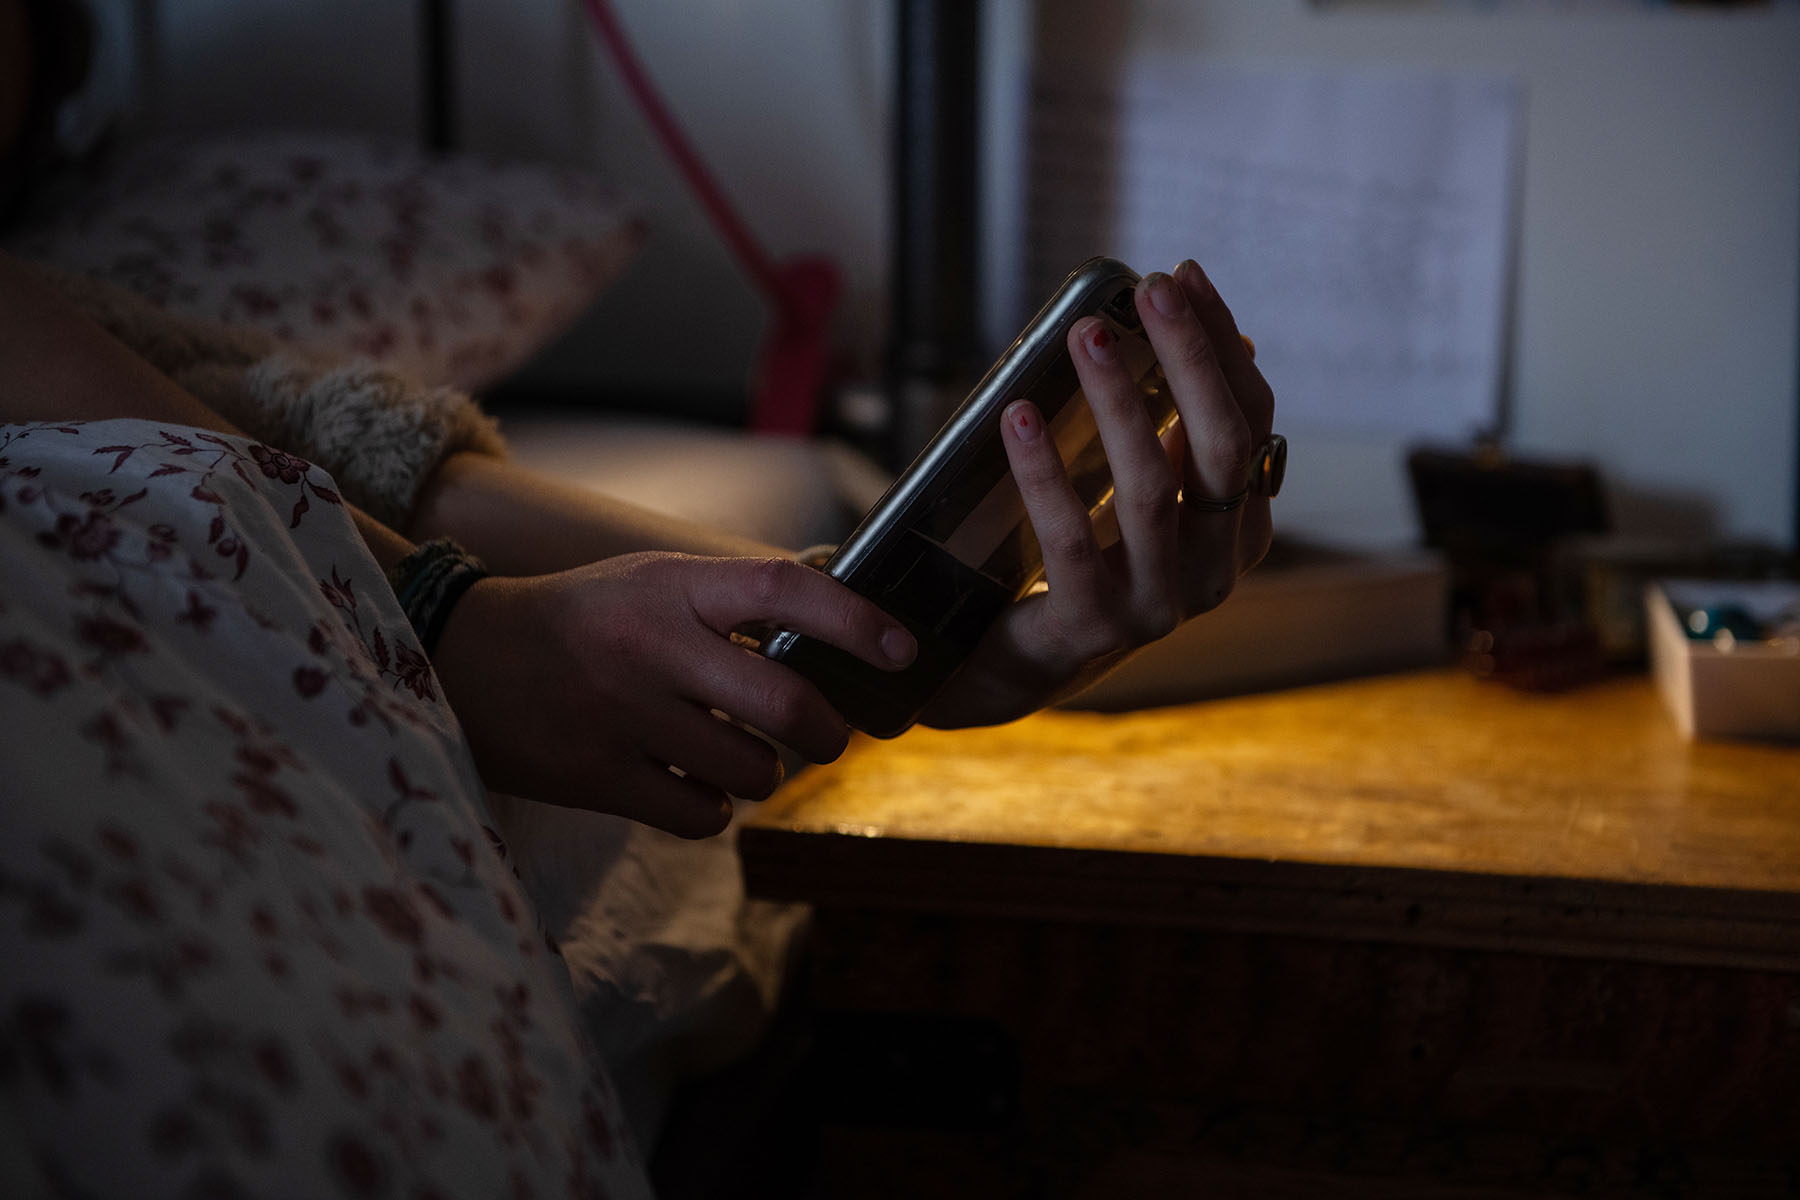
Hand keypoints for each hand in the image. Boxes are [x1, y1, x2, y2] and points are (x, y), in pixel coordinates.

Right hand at [431, 552, 916, 836]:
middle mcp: (653, 647)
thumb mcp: (653, 581)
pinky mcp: (600, 778)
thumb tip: (837, 641)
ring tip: (735, 754)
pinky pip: (701, 816)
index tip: (902, 648)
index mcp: (673, 585)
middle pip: (786, 705)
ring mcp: (625, 716)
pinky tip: (689, 783)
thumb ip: (734, 603)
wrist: (466, 660)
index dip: (855, 619)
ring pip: (752, 771)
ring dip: (762, 773)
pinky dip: (711, 809)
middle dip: (827, 732)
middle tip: (829, 737)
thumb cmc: (585, 618)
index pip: (784, 589)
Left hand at [921, 259, 1274, 727]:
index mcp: (1237, 529)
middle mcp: (1214, 571)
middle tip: (1152, 292)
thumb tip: (1228, 337)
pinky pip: (1071, 539)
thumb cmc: (1083, 560)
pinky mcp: (1093, 628)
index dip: (1221, 346)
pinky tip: (1018, 418)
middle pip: (1223, 448)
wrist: (1017, 664)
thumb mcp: (1140, 491)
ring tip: (1085, 335)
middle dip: (1191, 359)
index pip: (1250, 421)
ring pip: (1151, 488)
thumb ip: (1178, 428)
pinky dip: (1045, 472)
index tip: (1181, 278)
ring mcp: (1158, 606)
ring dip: (1119, 401)